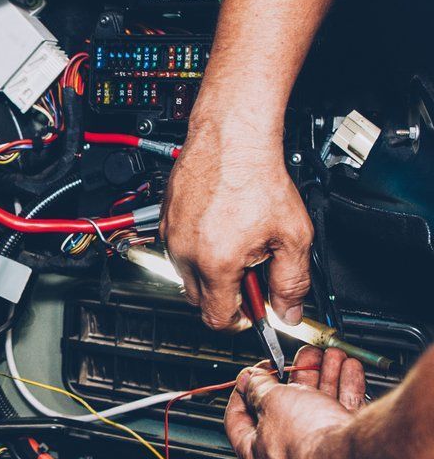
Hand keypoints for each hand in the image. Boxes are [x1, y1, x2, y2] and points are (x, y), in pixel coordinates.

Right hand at [159, 122, 313, 329]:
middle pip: (199, 300)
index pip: (217, 317)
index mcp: (216, 264)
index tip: (252, 311)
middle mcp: (186, 254)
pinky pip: (178, 250)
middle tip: (251, 271)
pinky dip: (197, 248)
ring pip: (187, 274)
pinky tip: (220, 227)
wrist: (231, 139)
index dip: (240, 320)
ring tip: (236, 242)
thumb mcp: (293, 235)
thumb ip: (292, 282)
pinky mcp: (166, 221)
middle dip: (225, 294)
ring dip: (210, 271)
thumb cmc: (257, 177)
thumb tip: (289, 311)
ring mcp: (172, 237)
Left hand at [225, 345, 365, 458]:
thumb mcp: (271, 401)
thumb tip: (250, 380)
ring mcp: (320, 458)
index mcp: (257, 457)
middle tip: (298, 358)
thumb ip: (258, 387)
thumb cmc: (307, 440)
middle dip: (295, 377)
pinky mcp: (348, 452)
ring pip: (317, 408)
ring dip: (324, 376)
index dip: (243, 392)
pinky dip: (346, 388)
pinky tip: (350, 368)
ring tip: (330, 356)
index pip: (239, 421)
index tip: (250, 375)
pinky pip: (342, 414)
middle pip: (284, 410)